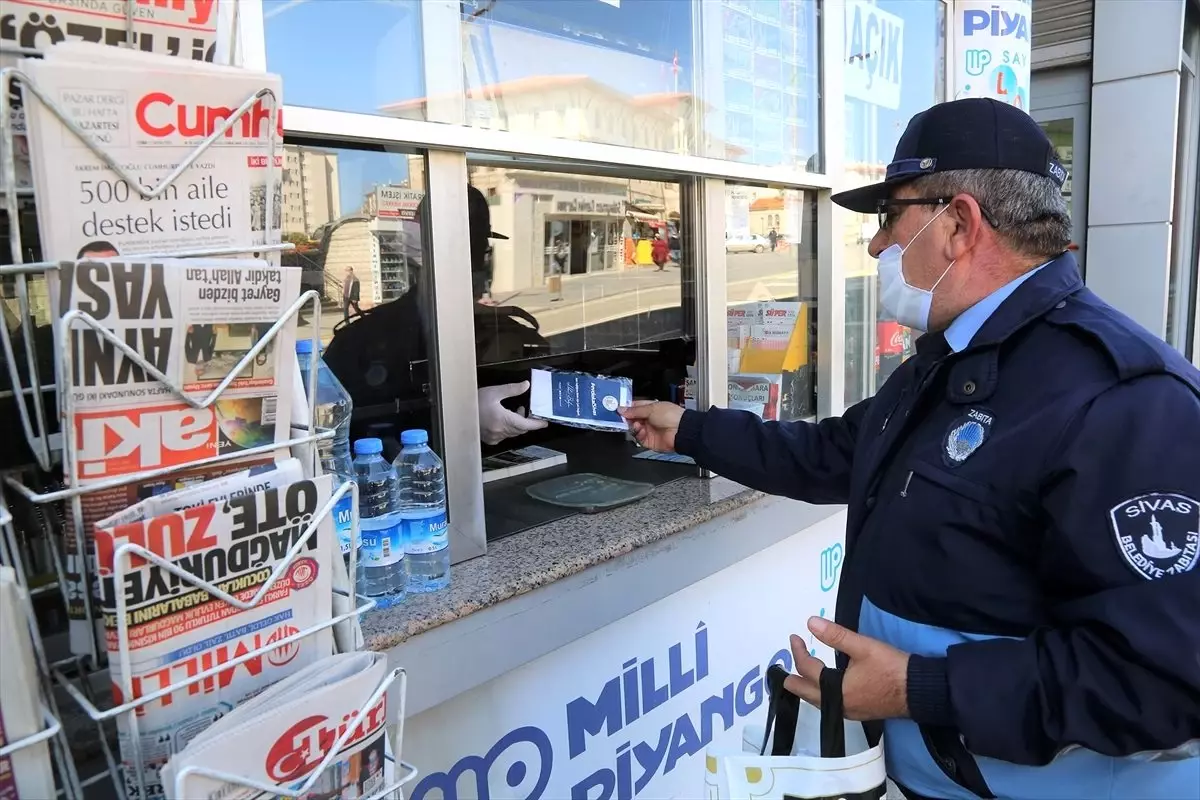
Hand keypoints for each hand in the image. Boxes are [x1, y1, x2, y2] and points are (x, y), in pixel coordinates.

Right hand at [478, 382, 547, 445]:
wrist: (457, 413)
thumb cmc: (474, 401)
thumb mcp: (494, 392)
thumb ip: (512, 389)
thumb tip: (526, 385)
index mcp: (504, 420)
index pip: (527, 425)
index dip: (537, 424)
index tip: (545, 422)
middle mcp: (501, 432)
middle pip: (520, 429)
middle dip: (526, 421)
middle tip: (525, 409)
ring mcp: (494, 437)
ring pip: (513, 433)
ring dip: (517, 424)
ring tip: (514, 411)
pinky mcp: (488, 439)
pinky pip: (504, 436)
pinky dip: (508, 429)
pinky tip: (502, 420)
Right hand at [618, 401, 683, 451]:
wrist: (681, 431)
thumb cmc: (672, 416)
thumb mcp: (651, 408)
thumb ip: (635, 410)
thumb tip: (622, 409)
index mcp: (651, 408)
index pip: (635, 407)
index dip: (627, 407)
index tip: (618, 408)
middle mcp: (649, 419)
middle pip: (632, 418)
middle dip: (626, 418)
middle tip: (621, 417)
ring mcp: (649, 430)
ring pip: (633, 428)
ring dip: (632, 426)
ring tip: (635, 423)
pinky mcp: (649, 441)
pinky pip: (638, 438)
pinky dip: (637, 434)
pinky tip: (639, 430)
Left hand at [784, 617, 910, 720]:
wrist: (920, 691)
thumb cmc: (891, 668)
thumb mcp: (864, 647)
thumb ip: (836, 635)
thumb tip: (811, 622)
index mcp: (836, 689)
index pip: (806, 669)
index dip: (798, 651)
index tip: (795, 637)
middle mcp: (838, 705)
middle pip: (804, 693)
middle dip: (792, 676)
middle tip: (788, 661)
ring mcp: (848, 712)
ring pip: (816, 701)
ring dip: (806, 686)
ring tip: (801, 671)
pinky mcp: (858, 713)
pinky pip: (829, 704)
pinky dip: (820, 693)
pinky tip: (824, 685)